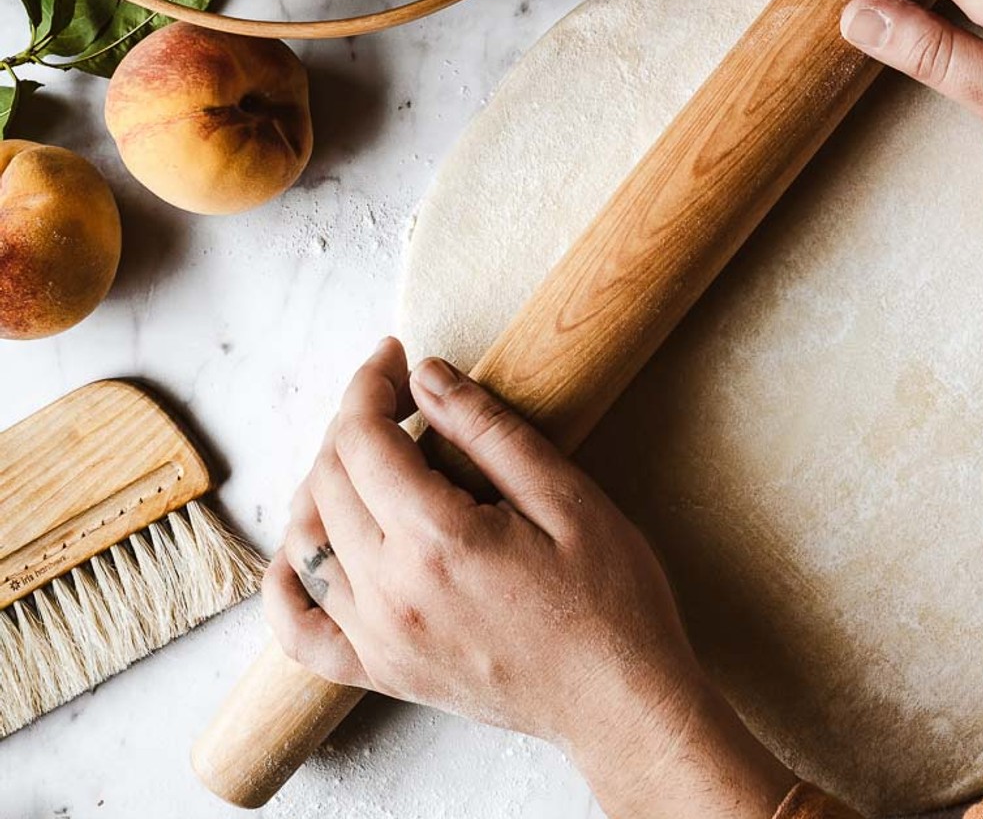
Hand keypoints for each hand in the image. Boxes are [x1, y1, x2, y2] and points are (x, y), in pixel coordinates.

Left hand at [264, 338, 792, 818]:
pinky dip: (287, 582)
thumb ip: (489, 431)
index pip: (365, 440)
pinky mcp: (382, 672)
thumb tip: (427, 376)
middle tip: (396, 396)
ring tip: (367, 455)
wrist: (621, 701)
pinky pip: (299, 630)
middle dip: (352, 421)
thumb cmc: (611, 600)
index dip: (370, 384)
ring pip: (306, 542)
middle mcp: (391, 594)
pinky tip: (307, 548)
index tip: (394, 356)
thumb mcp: (568, 498)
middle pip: (328, 481)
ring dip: (322, 483)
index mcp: (439, 543)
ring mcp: (379, 640)